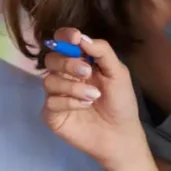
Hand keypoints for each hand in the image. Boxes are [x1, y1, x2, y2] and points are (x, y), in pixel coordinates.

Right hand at [41, 28, 144, 170]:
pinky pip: (51, 102)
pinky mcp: (51, 114)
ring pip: (49, 81)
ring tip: (93, 96)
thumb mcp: (118, 73)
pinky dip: (69, 102)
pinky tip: (85, 106)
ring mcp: (56, 95)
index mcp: (79, 63)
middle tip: (86, 71)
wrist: (121, 134)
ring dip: (73, 86)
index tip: (74, 38)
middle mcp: (64, 76)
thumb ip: (102, 52)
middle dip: (67, 62)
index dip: (64, 36)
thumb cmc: (121, 102)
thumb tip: (81, 37)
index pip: (62, 43)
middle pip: (51, 59)